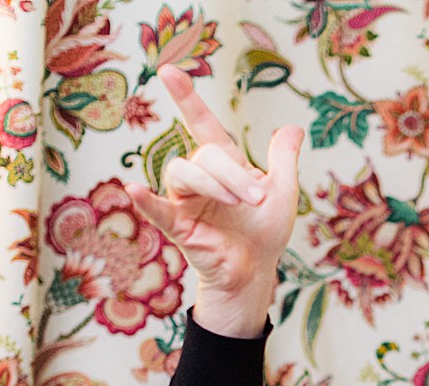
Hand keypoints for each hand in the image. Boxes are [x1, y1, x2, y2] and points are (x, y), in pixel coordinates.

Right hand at [125, 66, 302, 337]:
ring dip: (214, 184)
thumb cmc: (264, 232)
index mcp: (223, 165)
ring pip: (183, 172)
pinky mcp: (178, 227)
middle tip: (257, 198)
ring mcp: (185, 201)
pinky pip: (158, 210)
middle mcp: (200, 178)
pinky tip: (135, 189)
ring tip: (239, 205)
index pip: (202, 125)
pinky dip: (146, 200)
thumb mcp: (282, 192)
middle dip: (233, 174)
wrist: (257, 271)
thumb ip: (283, 159)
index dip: (187, 99)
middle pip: (204, 155)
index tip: (169, 71)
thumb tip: (293, 127)